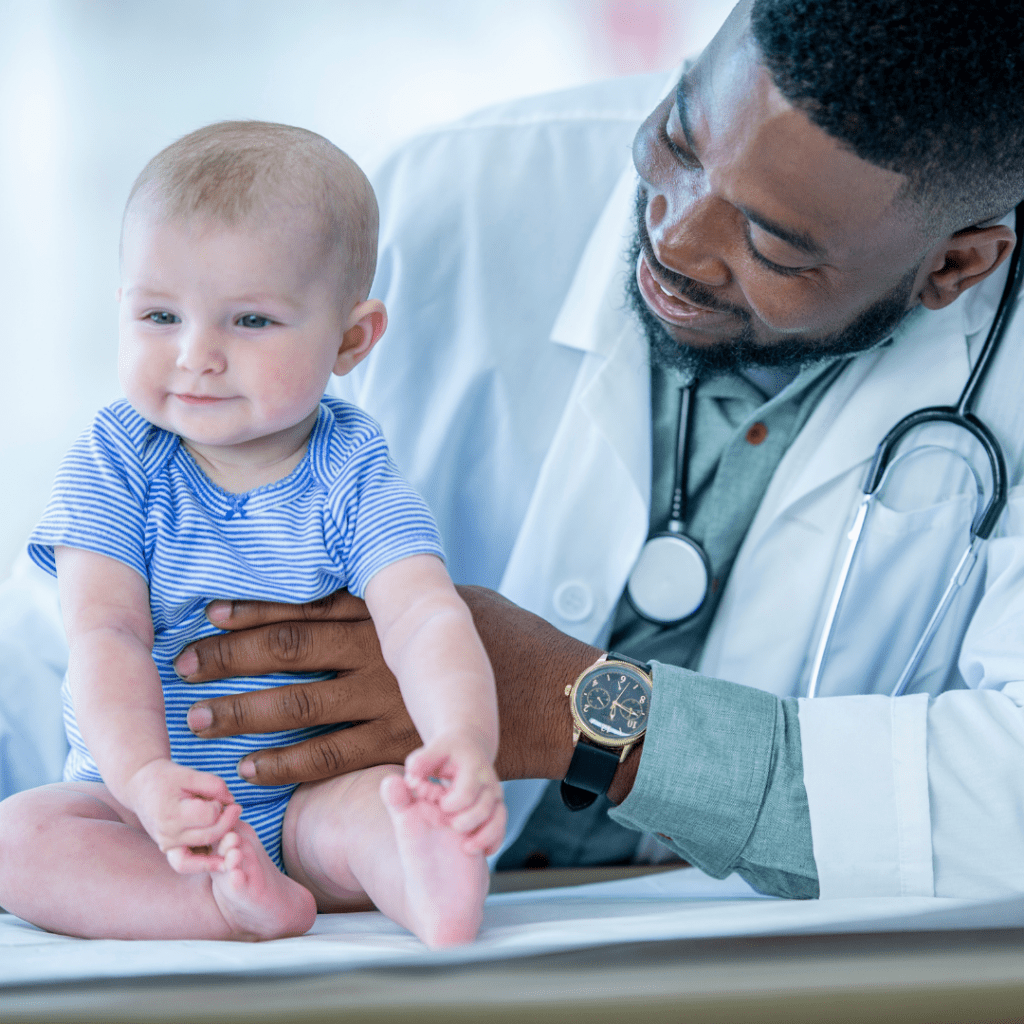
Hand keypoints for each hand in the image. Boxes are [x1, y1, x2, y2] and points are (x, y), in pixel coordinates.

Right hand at [125, 758, 241, 871]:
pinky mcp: (169, 851)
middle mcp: (168, 835)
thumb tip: (231, 803)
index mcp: (172, 813)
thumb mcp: (191, 774)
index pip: (209, 816)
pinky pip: (189, 863)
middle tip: (237, 808)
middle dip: (228, 822)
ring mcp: (167, 846)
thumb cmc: (167, 778)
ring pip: (202, 852)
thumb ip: (215, 785)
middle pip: (210, 835)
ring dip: (221, 843)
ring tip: (233, 834)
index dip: (220, 805)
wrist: (141, 788)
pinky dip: (206, 860)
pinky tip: (221, 856)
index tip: (220, 797)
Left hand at [177, 587, 641, 797]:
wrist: (561, 696)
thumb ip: (408, 601)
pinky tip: (251, 767)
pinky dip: (287, 762)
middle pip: (288, 650)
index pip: (308, 605)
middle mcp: (380, 652)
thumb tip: (368, 592)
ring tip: (199, 718)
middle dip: (231, 658)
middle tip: (185, 664)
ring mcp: (388, 701)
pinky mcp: (401, 747)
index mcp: (392, 610)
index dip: (255, 609)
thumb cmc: (513, 641)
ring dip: (243, 711)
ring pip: (298, 704)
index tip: (210, 612)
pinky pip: (331, 756)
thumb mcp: (460, 601)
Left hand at [404, 731, 505, 855]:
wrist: (468, 746)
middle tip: (450, 826)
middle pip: (484, 808)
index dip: (453, 804)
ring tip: (466, 847)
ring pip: (498, 817)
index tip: (440, 806)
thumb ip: (418, 765)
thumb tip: (409, 780)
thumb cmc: (442, 754)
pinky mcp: (497, 804)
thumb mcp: (429, 753)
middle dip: (467, 822)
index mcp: (471, 766)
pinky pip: (502, 825)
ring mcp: (495, 793)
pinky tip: (482, 852)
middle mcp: (487, 780)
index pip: (467, 792)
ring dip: (483, 836)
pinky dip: (494, 840)